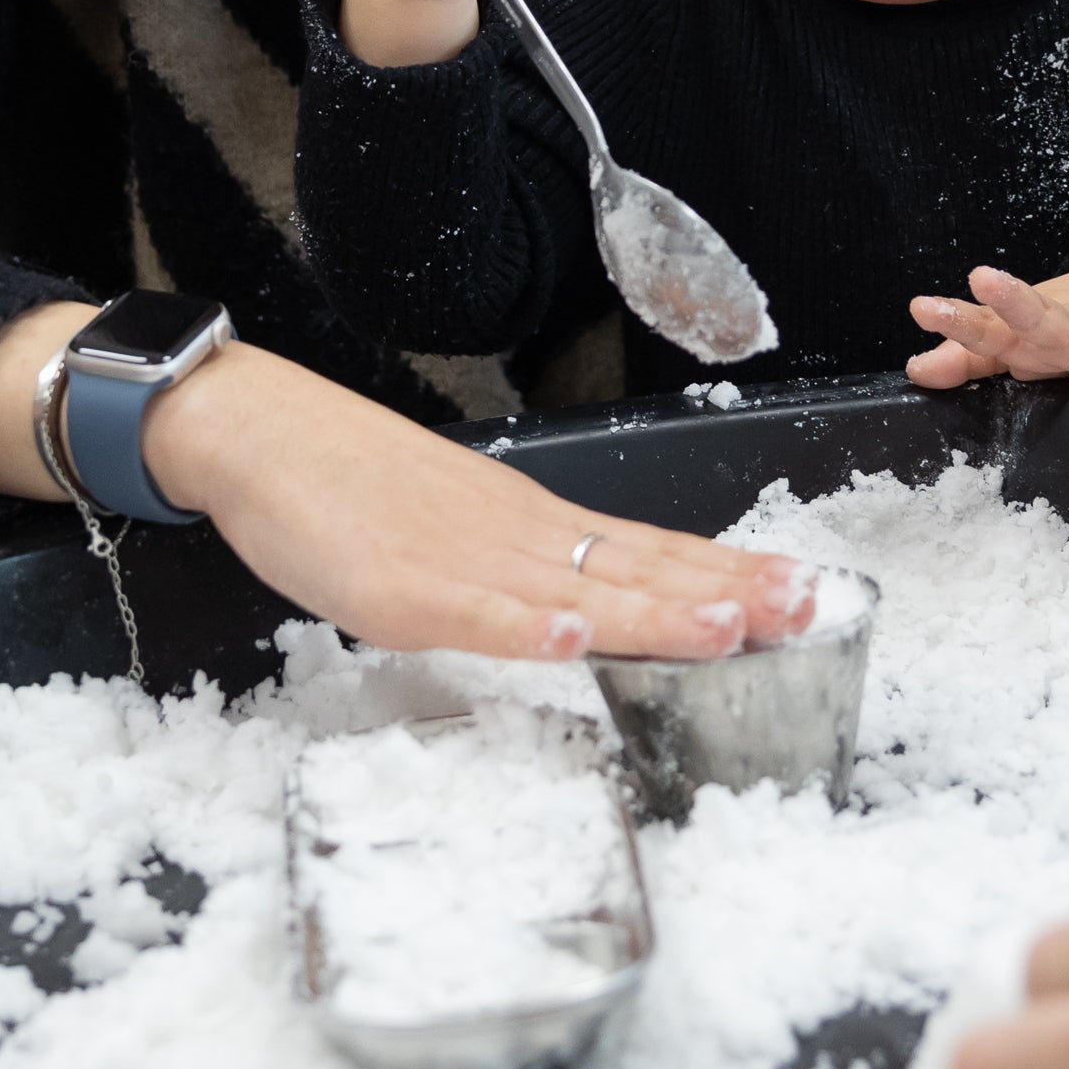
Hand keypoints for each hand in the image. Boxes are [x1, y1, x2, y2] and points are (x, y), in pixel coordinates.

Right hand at [0, 307, 813, 660]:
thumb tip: (590, 605)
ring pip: (573, 591)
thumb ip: (525, 569)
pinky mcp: (396, 586)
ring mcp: (459, 561)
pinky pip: (468, 612)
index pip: (653, 550)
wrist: (258, 432)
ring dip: (654, 609)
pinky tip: (568, 635)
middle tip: (809, 606)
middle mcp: (516, 537)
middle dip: (727, 592)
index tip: (806, 589)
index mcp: (533, 525)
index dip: (729, 573)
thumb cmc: (350, 485)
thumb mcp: (458, 526)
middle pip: (637, 567)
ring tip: (729, 626)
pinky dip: (521, 625)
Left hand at [905, 257, 1068, 434]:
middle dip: (1013, 299)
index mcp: (1030, 330)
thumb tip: (915, 368)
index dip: (955, 319)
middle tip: (987, 279)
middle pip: (1039, 314)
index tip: (921, 309)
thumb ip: (968, 357)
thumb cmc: (1060, 327)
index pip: (985, 325)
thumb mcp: (1013, 343)